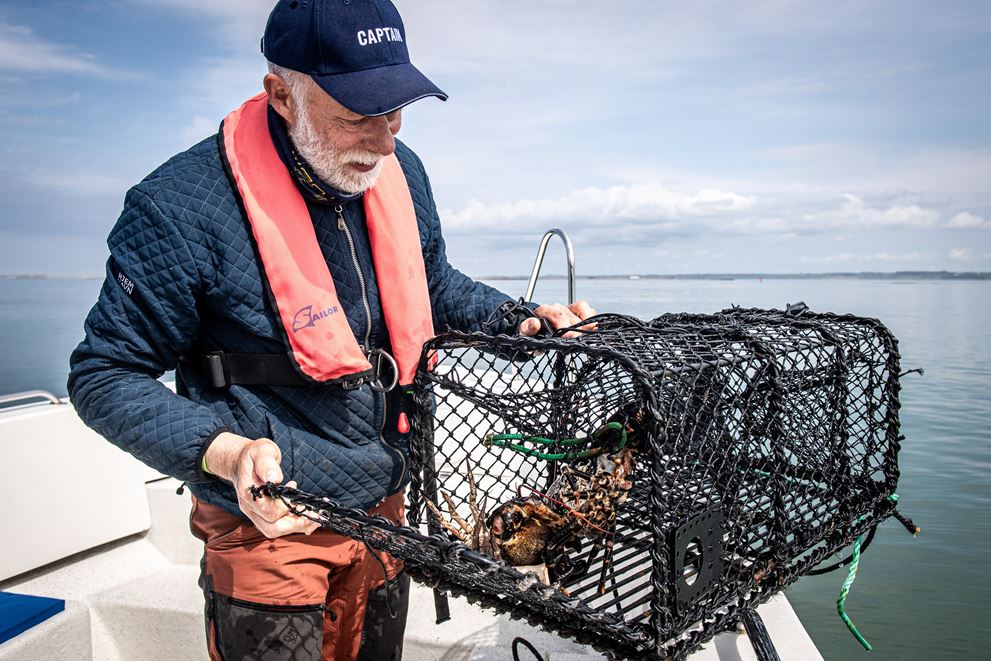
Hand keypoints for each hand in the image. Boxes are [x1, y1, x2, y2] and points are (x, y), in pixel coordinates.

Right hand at [203, 432, 319, 538]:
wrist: (242, 460)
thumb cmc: (254, 454)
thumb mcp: (261, 451)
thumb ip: (267, 464)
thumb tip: (274, 478)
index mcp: (249, 494)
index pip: (268, 511)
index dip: (286, 506)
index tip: (296, 489)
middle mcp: (251, 509)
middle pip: (272, 528)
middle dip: (296, 524)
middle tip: (316, 514)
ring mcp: (257, 514)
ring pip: (276, 530)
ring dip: (298, 526)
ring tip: (315, 516)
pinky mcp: (265, 514)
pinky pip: (279, 526)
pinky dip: (296, 525)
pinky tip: (310, 517)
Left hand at [519, 301, 596, 337]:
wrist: (537, 331)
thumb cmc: (533, 334)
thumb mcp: (526, 335)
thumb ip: (528, 329)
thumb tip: (534, 324)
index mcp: (544, 311)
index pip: (558, 314)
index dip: (565, 326)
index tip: (568, 337)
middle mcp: (557, 307)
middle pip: (571, 317)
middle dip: (575, 331)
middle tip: (574, 341)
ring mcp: (568, 308)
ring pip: (582, 313)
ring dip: (584, 326)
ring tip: (581, 336)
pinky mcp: (577, 310)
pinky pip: (588, 310)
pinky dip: (590, 319)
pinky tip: (588, 329)